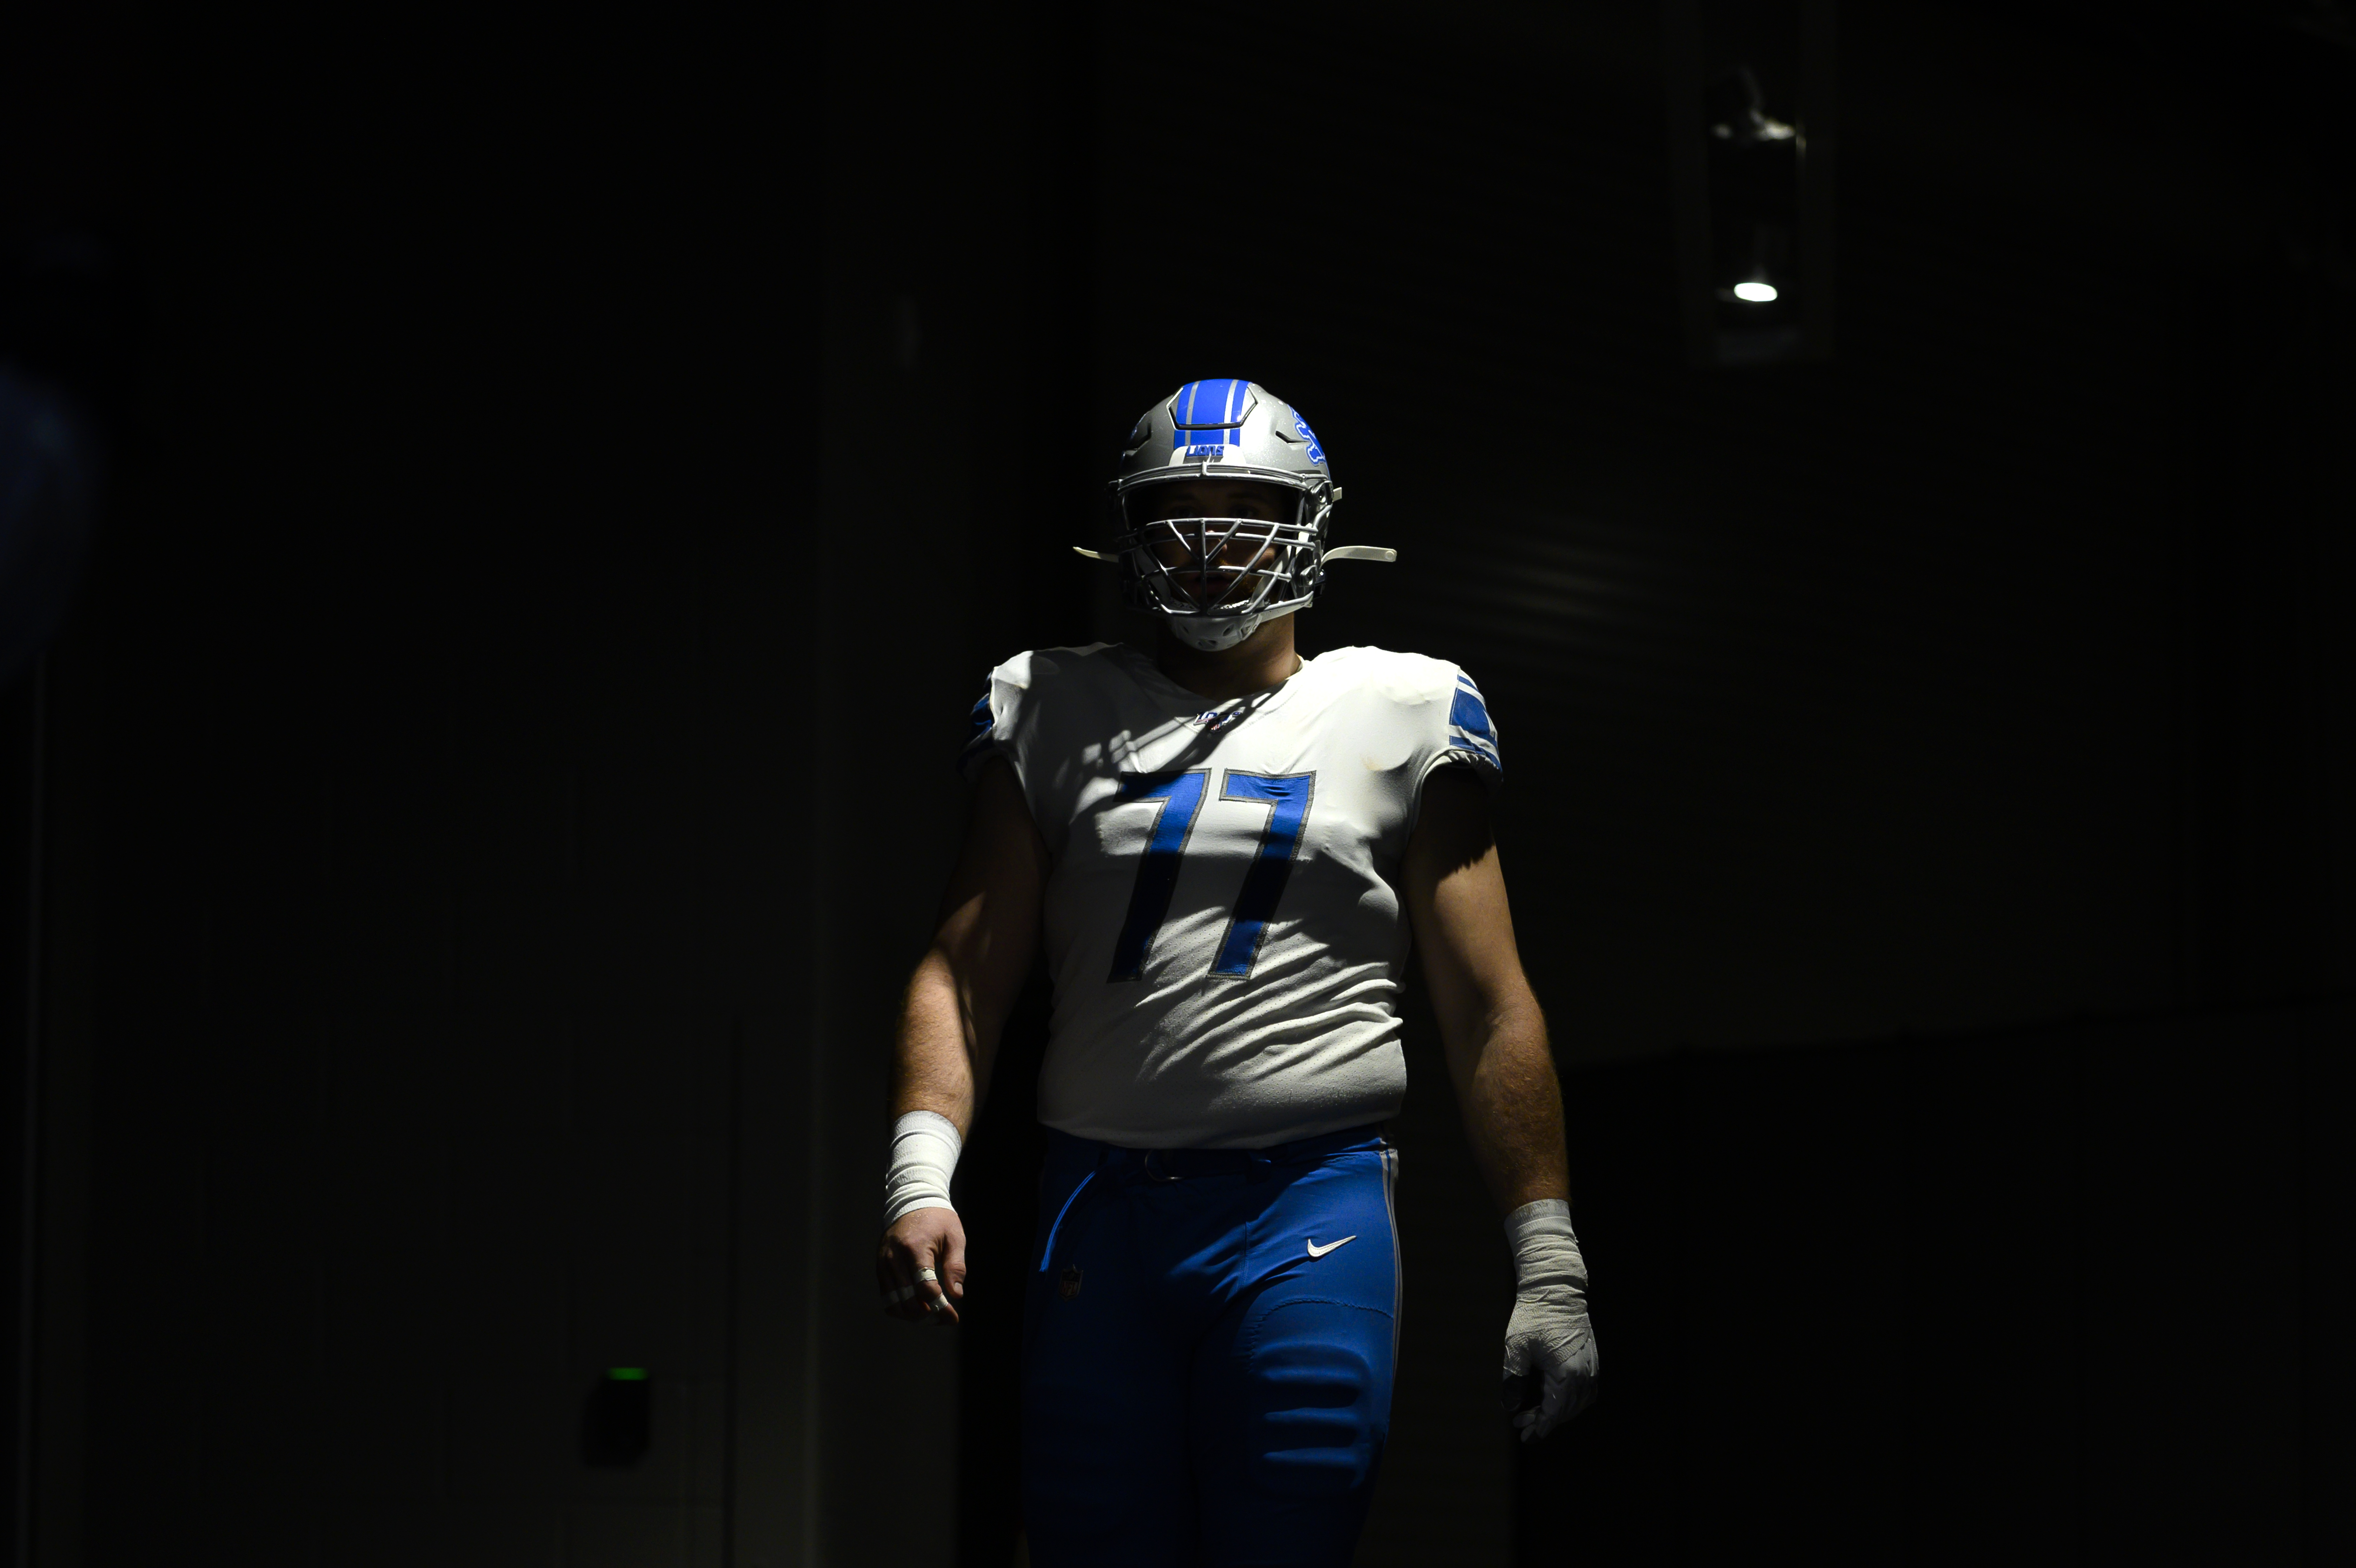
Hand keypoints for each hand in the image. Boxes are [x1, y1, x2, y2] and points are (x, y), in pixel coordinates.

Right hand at [876, 1206, 965, 1325]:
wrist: (912, 1201)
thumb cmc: (938, 1220)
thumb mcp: (954, 1237)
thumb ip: (956, 1266)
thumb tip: (956, 1295)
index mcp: (914, 1248)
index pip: (924, 1287)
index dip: (940, 1307)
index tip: (953, 1317)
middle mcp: (894, 1258)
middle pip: (908, 1300)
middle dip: (929, 1315)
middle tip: (944, 1318)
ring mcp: (884, 1263)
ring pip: (894, 1303)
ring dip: (913, 1316)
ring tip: (931, 1316)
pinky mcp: (879, 1268)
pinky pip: (886, 1297)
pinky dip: (901, 1308)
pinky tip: (917, 1309)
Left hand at [1501, 1283, 1596, 1441]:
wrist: (1556, 1289)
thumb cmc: (1534, 1315)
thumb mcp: (1516, 1346)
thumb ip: (1512, 1379)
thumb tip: (1509, 1406)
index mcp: (1567, 1373)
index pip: (1555, 1412)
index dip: (1540, 1427)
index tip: (1525, 1436)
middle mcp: (1584, 1373)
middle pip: (1566, 1410)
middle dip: (1544, 1421)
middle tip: (1522, 1424)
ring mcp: (1591, 1367)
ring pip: (1577, 1402)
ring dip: (1558, 1412)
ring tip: (1535, 1413)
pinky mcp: (1591, 1360)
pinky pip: (1584, 1390)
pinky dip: (1570, 1400)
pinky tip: (1553, 1399)